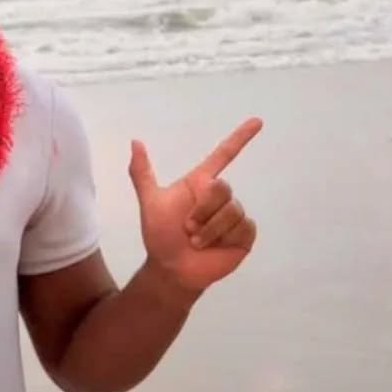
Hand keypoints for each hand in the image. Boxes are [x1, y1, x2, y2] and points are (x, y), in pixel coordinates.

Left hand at [128, 118, 260, 295]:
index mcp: (200, 184)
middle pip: (223, 188)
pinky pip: (243, 227)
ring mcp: (234, 215)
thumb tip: (135, 142)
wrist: (172, 269)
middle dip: (202, 210)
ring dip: (209, 229)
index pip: (223, 155)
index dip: (240, 138)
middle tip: (187, 228)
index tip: (257, 121)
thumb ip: (142, 173)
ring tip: (196, 241)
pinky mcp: (244, 234)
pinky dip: (224, 238)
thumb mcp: (150, 203)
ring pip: (232, 211)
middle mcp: (219, 197)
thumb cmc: (161, 236)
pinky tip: (215, 247)